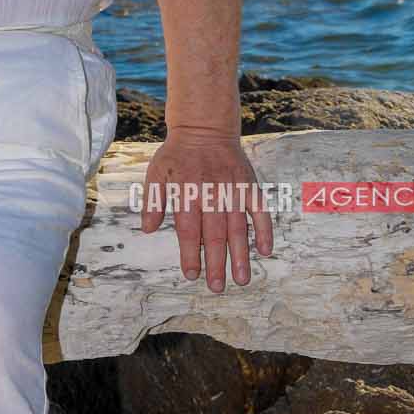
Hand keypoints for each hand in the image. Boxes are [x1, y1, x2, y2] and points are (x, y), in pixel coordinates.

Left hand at [139, 127, 273, 292]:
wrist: (205, 127)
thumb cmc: (177, 154)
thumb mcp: (156, 173)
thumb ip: (153, 202)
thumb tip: (148, 229)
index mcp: (187, 193)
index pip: (189, 230)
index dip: (190, 254)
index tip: (192, 274)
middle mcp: (212, 194)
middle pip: (215, 235)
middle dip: (216, 263)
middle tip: (217, 287)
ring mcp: (233, 191)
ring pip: (238, 228)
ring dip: (241, 255)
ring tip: (243, 279)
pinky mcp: (250, 186)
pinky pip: (260, 211)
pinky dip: (264, 230)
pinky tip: (265, 250)